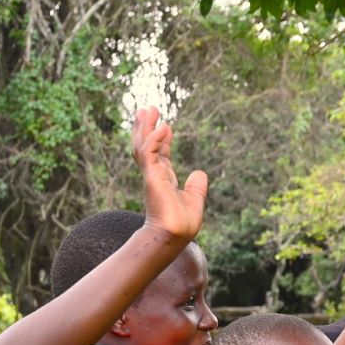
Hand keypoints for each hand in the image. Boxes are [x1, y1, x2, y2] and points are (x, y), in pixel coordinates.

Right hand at [131, 107, 207, 241]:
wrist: (175, 235)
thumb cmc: (182, 223)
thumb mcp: (194, 199)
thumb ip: (196, 186)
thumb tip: (200, 173)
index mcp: (164, 179)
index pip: (161, 154)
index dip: (161, 139)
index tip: (164, 124)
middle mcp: (155, 175)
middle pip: (147, 145)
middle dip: (146, 127)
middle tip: (147, 109)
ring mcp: (152, 175)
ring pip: (144, 146)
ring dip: (146, 127)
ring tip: (149, 110)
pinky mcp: (152, 177)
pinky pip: (150, 154)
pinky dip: (155, 139)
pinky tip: (162, 127)